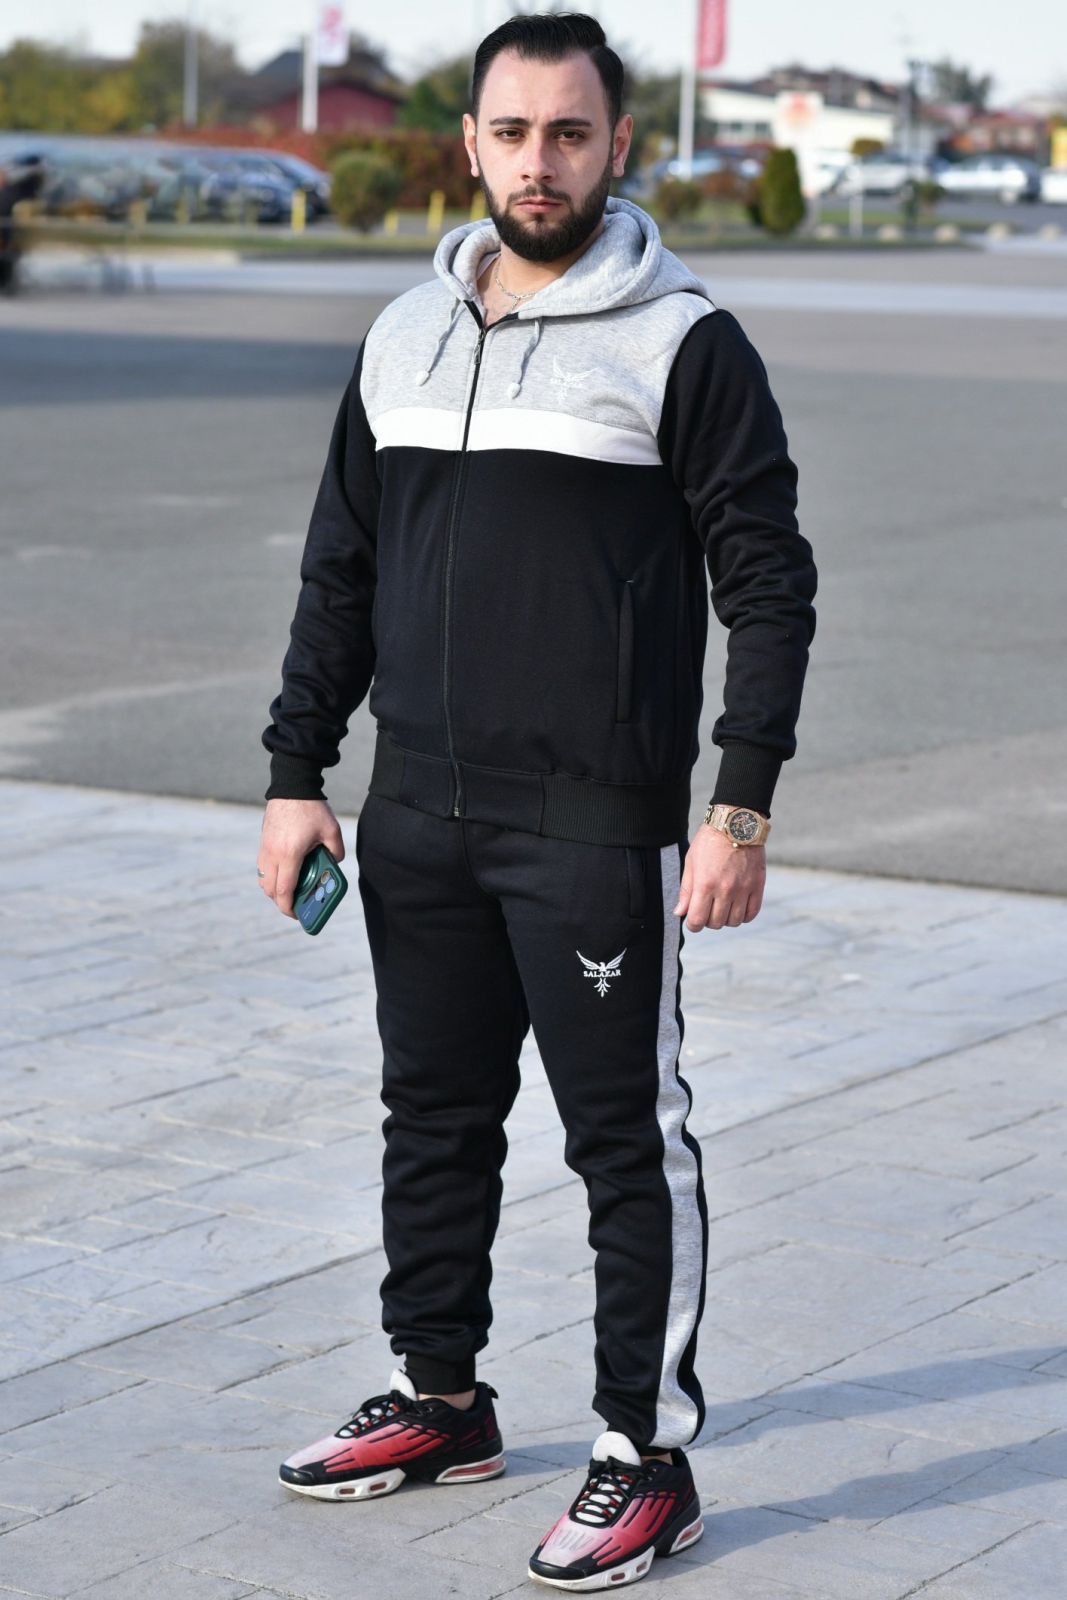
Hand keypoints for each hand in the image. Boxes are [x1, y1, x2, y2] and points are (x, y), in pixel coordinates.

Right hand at [257, 799, 343, 918]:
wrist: (291, 786)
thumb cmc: (312, 808)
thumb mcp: (332, 831)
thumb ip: (337, 852)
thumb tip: (334, 864)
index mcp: (290, 854)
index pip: (284, 890)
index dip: (289, 908)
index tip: (296, 915)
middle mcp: (272, 854)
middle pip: (270, 890)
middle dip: (281, 902)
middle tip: (295, 905)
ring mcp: (264, 849)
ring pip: (263, 880)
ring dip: (274, 890)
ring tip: (290, 891)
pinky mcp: (263, 843)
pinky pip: (262, 868)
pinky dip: (270, 877)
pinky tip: (284, 874)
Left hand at [673, 825, 764, 931]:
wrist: (736, 823)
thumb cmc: (709, 842)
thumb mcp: (691, 862)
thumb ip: (686, 890)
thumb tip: (679, 913)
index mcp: (705, 884)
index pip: (697, 920)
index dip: (692, 925)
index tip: (693, 920)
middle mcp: (725, 889)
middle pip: (716, 923)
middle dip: (708, 921)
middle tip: (707, 910)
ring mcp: (743, 888)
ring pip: (734, 921)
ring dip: (726, 919)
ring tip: (722, 907)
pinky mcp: (757, 885)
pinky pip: (752, 913)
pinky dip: (744, 916)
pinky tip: (737, 907)